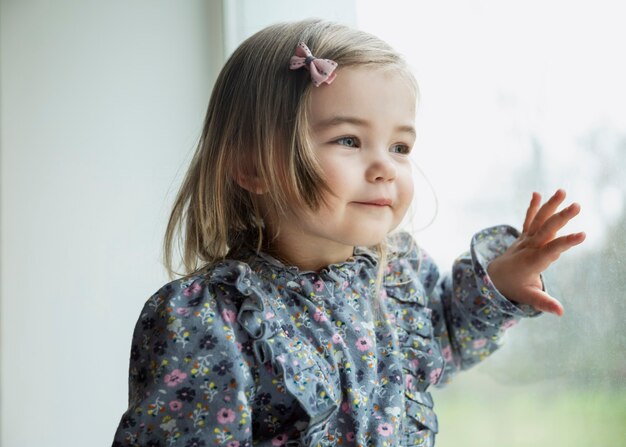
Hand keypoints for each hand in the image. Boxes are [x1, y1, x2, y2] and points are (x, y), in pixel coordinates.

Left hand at [487, 189, 585, 315]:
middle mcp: (529, 247)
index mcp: (533, 261)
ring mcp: (525, 239)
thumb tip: (560, 312)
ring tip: (562, 191)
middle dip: (561, 218)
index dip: (566, 242)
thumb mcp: (528, 297)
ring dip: (550, 206)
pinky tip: (536, 193)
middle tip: (577, 206)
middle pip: (546, 230)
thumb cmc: (514, 287)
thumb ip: (543, 303)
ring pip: (538, 220)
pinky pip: (527, 220)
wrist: (493, 277)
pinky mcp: (524, 236)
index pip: (551, 250)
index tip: (582, 234)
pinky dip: (532, 207)